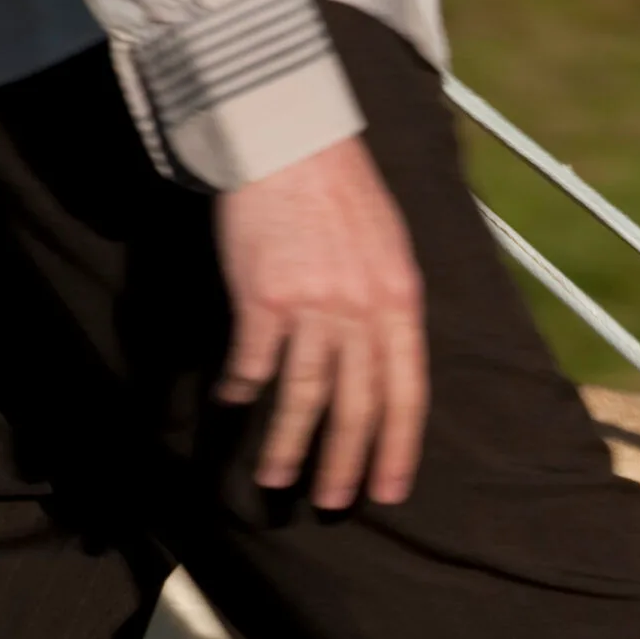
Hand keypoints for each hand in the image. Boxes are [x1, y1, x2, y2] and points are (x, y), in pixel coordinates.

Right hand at [214, 136, 427, 510]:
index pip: (407, 393)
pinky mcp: (264, 297)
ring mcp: (314, 306)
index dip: (398, 448)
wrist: (290, 136)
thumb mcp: (390, 247)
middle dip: (345, 462)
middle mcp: (362, 311)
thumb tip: (387, 356)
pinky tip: (232, 408)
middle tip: (332, 503)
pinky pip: (253, 361)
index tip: (388, 489)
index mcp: (401, 302)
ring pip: (304, 396)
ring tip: (275, 479)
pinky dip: (241, 390)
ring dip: (288, 445)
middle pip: (357, 406)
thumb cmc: (338, 189)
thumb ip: (389, 304)